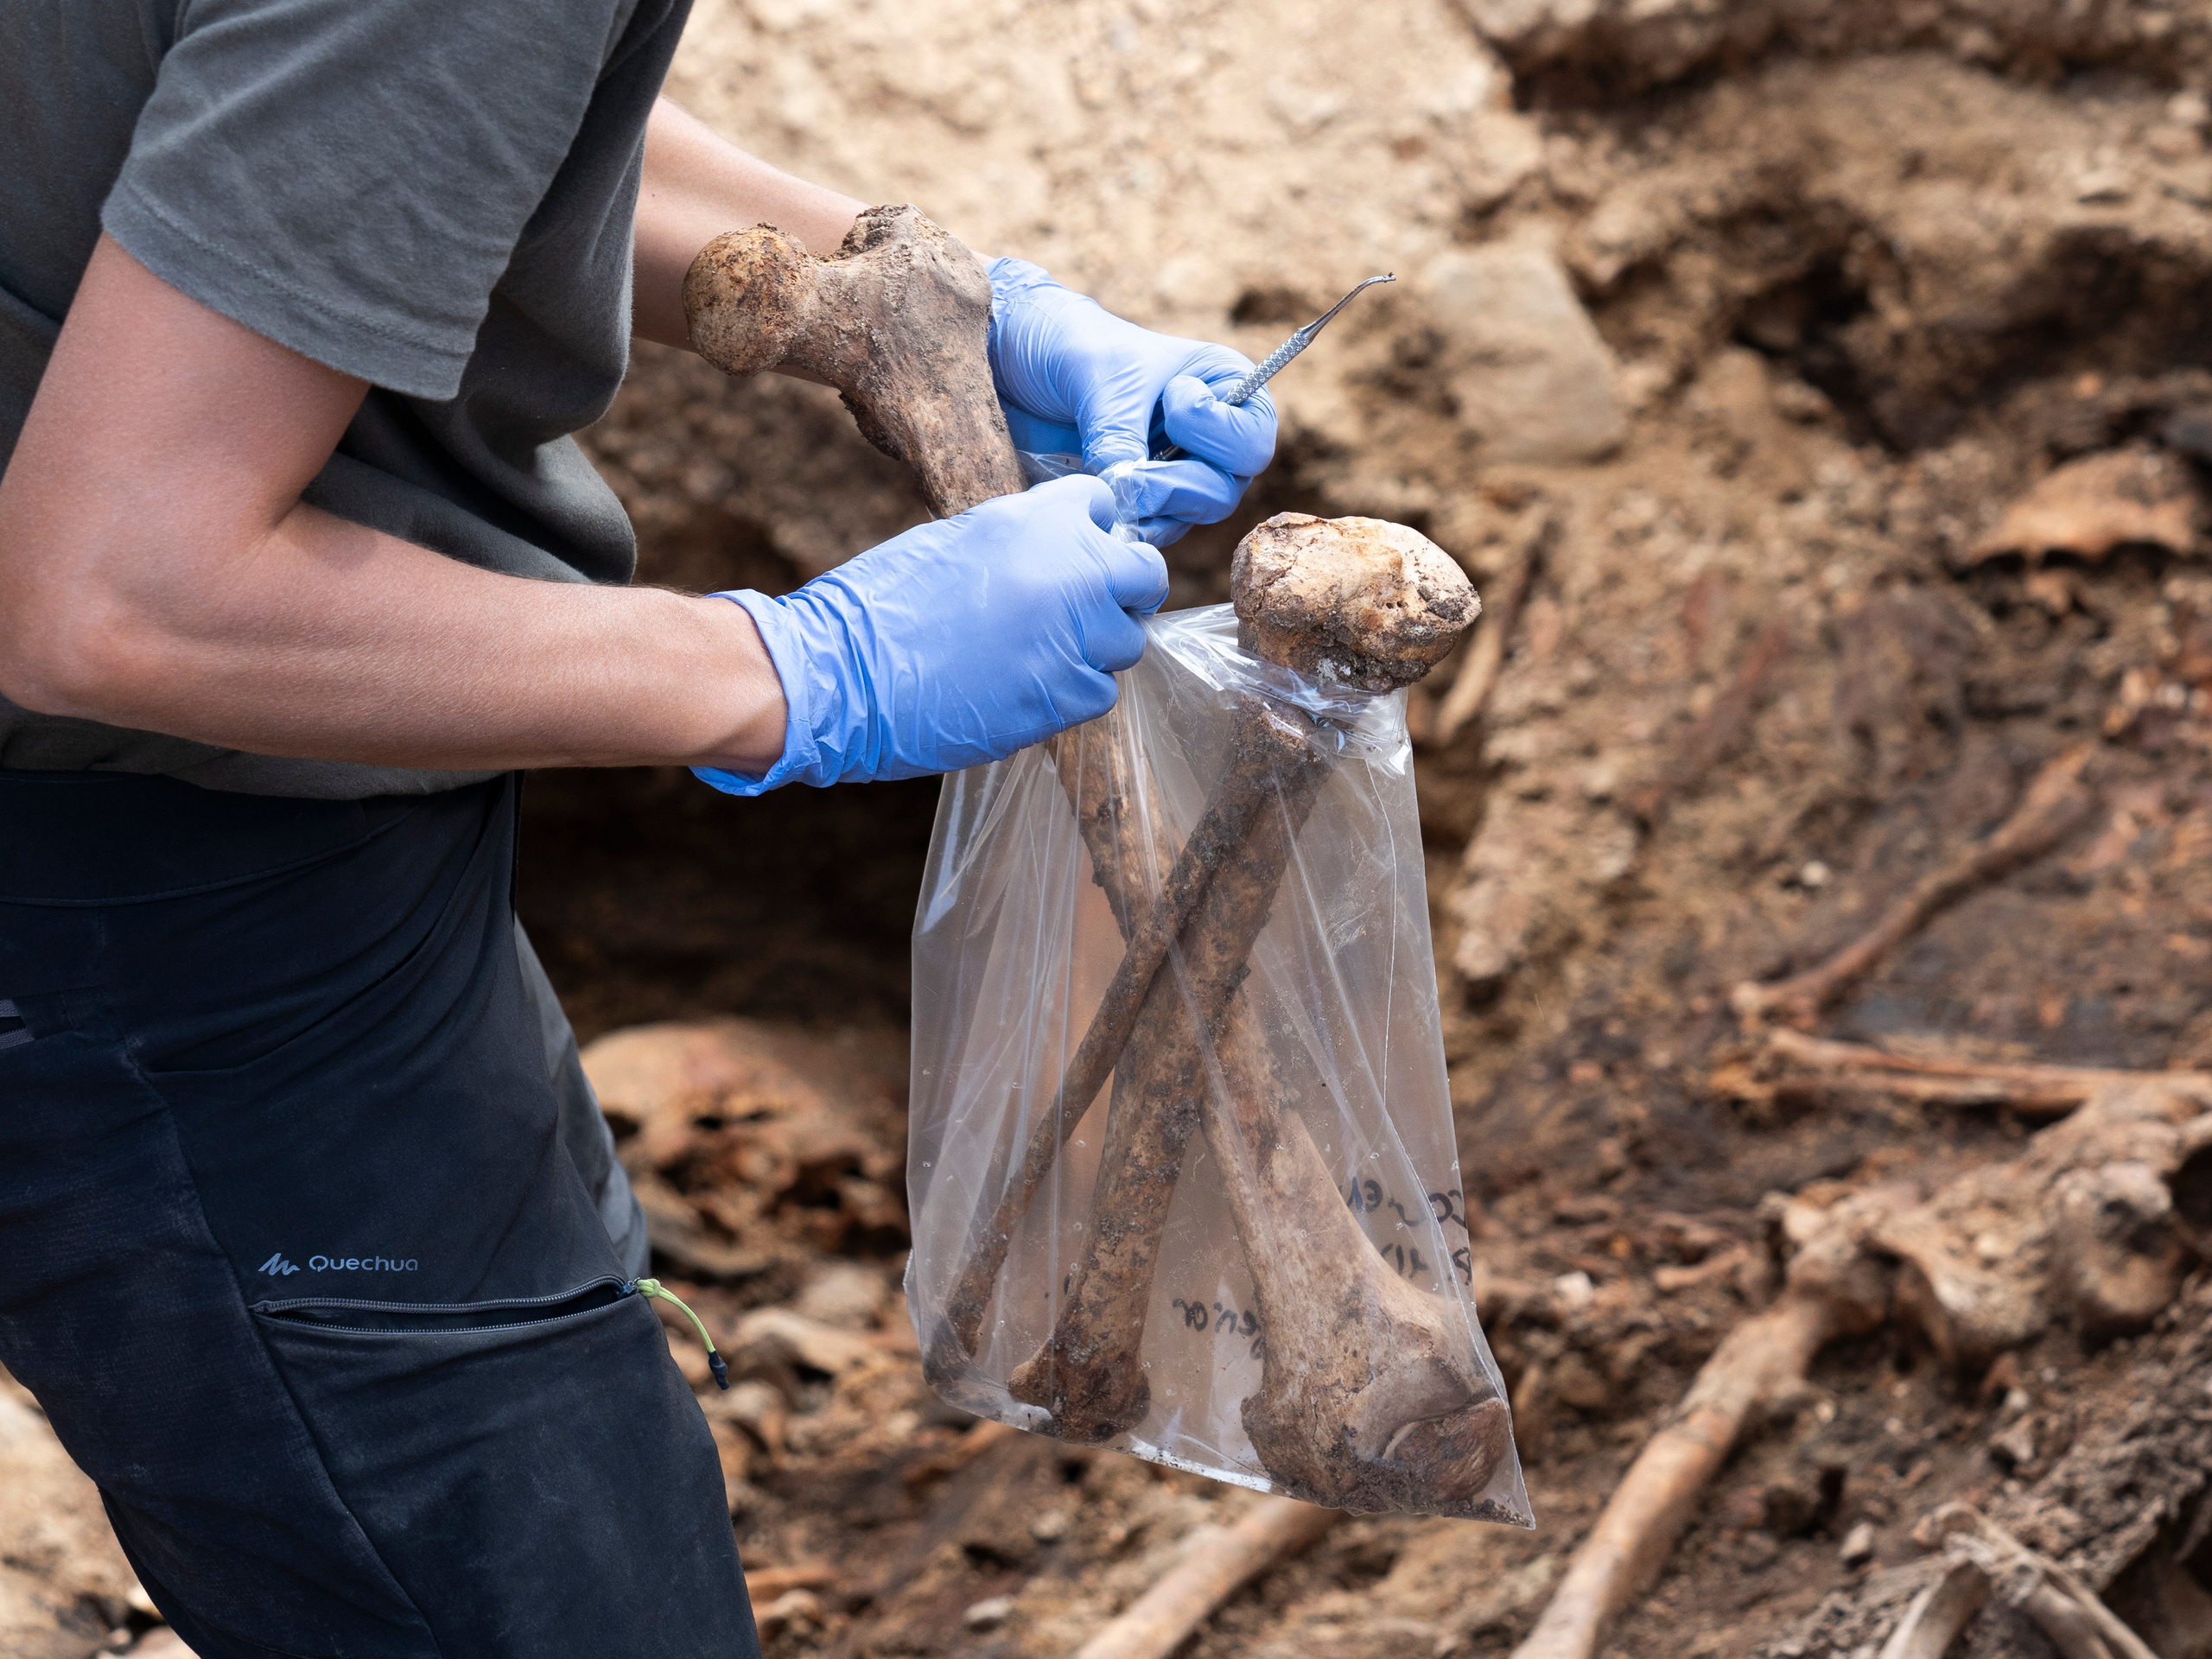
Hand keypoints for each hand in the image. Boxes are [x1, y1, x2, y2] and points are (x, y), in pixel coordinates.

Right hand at [694, 476, 1167, 792]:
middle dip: (1122, 590)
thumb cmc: (878, 604)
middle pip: (1143, 574)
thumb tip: (1059, 552)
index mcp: (1033, 518)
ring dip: (1095, 648)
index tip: (1074, 553)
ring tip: (1037, 655)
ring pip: (1127, 641)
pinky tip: (1025, 689)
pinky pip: (1100, 692)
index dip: (1093, 531)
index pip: (1106, 505)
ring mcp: (1071, 637)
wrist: (837, 674)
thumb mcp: (953, 540)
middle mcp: (1067, 572)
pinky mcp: (1061, 698)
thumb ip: (1019, 539)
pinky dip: (1072, 693)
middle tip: (1083, 610)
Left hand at [985, 258, 1276, 545]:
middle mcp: (1211, 435)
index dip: (1215, 433)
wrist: (1017, 361)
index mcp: (1224, 387)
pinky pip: (1154, 529)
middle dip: (1178, 486)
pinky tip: (1105, 512)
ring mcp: (1178, 471)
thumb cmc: (1070, 345)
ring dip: (1153, 510)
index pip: (1251, 440)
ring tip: (1111, 488)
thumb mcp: (1101, 377)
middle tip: (1130, 475)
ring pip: (1191, 516)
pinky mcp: (1143, 498)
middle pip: (1225, 489)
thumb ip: (1120, 433)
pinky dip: (1132, 526)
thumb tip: (1126, 492)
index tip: (1170, 399)